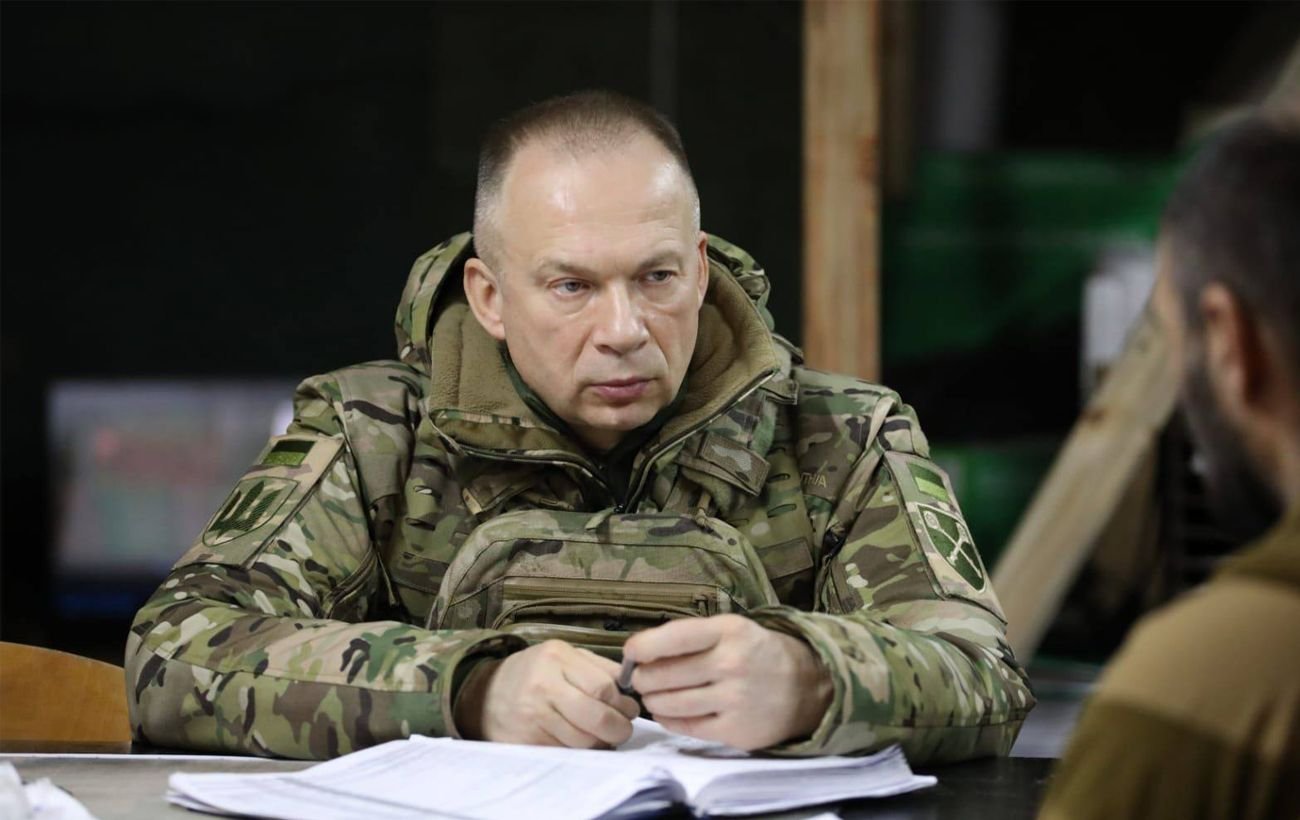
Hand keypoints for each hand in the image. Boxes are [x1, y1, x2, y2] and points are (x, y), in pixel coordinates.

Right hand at [453, 640, 638, 747]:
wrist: (484, 695)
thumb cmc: (534, 673)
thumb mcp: (563, 656)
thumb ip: (598, 668)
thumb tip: (632, 688)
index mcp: (557, 658)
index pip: (604, 687)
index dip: (624, 704)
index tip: (630, 710)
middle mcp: (543, 686)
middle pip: (598, 717)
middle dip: (619, 729)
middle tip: (622, 729)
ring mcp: (533, 716)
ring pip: (584, 740)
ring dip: (600, 743)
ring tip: (601, 735)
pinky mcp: (527, 742)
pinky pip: (566, 752)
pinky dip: (579, 751)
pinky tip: (578, 741)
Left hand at [622, 615, 832, 749]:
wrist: (805, 686)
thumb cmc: (757, 653)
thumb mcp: (731, 630)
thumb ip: (690, 637)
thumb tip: (640, 651)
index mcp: (728, 631)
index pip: (672, 637)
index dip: (642, 646)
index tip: (630, 652)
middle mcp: (731, 663)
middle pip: (663, 675)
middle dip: (643, 678)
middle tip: (640, 678)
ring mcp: (734, 700)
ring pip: (669, 703)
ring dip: (653, 700)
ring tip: (653, 695)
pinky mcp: (735, 730)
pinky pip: (686, 727)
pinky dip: (669, 719)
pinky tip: (669, 712)